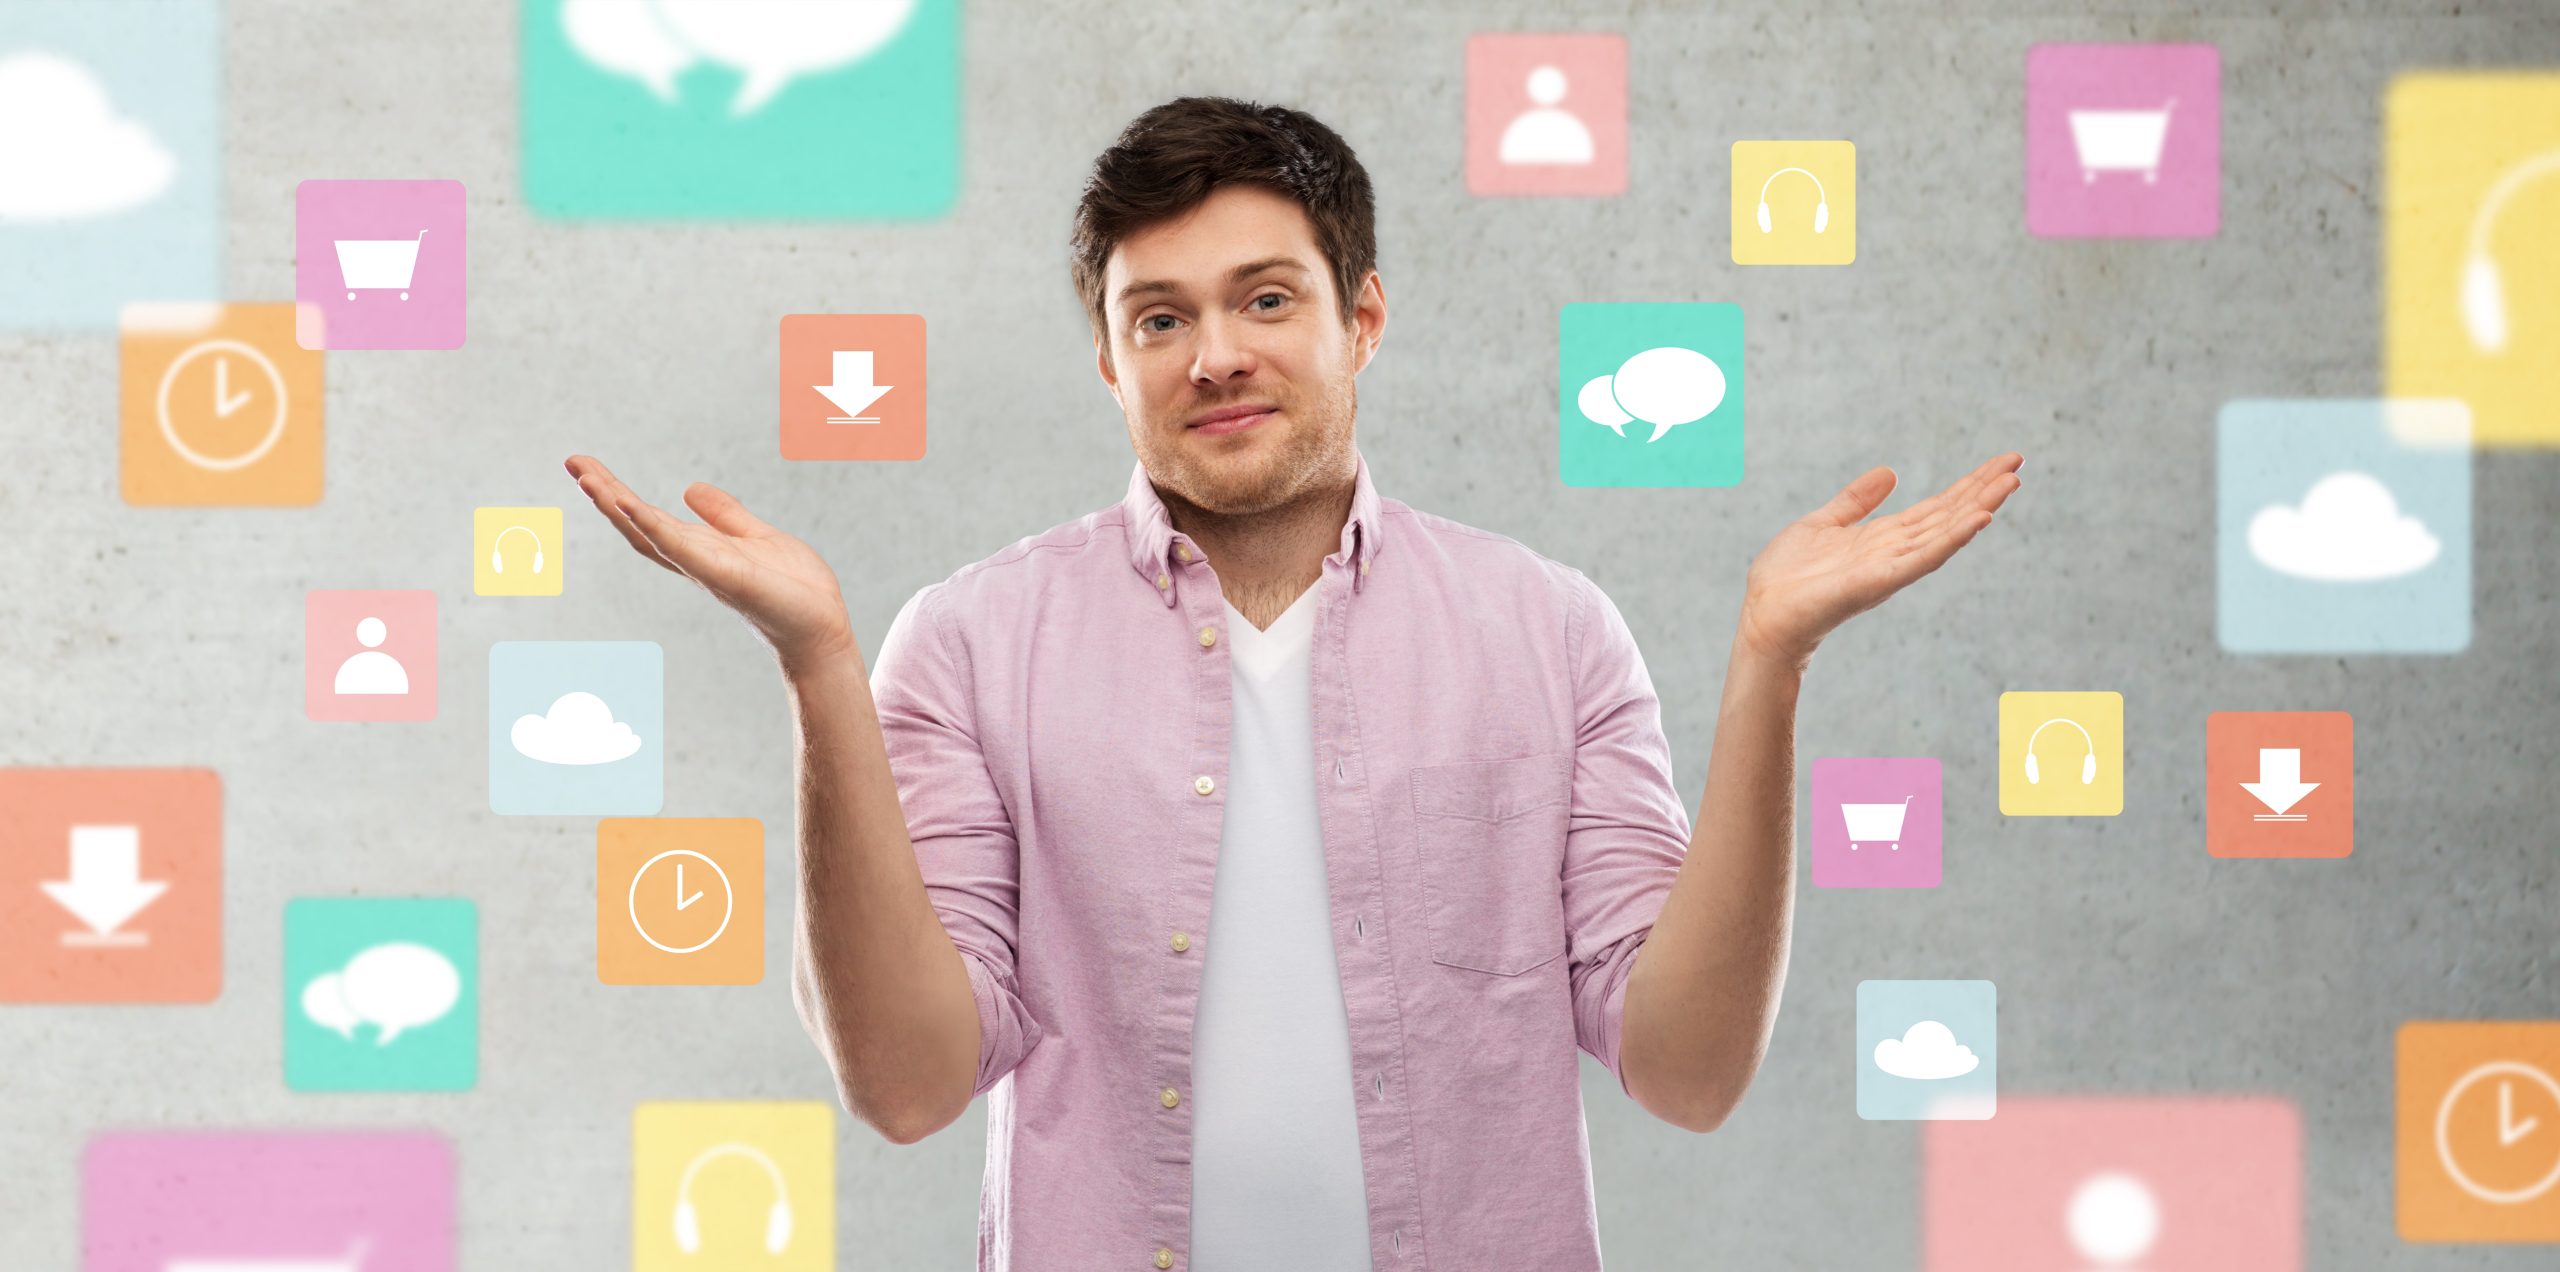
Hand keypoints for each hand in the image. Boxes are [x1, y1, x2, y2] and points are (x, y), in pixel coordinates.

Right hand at [565, 455, 856, 669]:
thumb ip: (724, 515)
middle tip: (572, 462)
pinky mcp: (724, 574)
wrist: (822, 627)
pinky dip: (654, 527)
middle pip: (637, 525)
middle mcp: (694, 561)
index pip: (648, 519)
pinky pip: (681, 549)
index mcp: (700, 550)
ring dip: (617, 507)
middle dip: (604, 494)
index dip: (617, 495)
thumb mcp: (755, 536)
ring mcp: (705, 569)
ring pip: (650, 535)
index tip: (587, 466)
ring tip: (587, 478)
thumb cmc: (793, 589)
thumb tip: (690, 488)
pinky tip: (630, 506)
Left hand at [1734, 453, 2023, 669]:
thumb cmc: (1788, 576)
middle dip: (1983, 489)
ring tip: (2011, 483)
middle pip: (1949, 515)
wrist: (1764, 614)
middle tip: (2018, 462)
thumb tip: (1891, 472)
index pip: (1937, 507)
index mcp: (1885, 537)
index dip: (1968, 484)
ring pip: (1945, 532)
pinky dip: (1952, 538)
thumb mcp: (1824, 523)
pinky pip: (1923, 557)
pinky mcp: (1880, 581)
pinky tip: (1978, 519)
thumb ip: (1856, 501)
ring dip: (1979, 507)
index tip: (2001, 462)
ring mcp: (1892, 567)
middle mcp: (1896, 552)